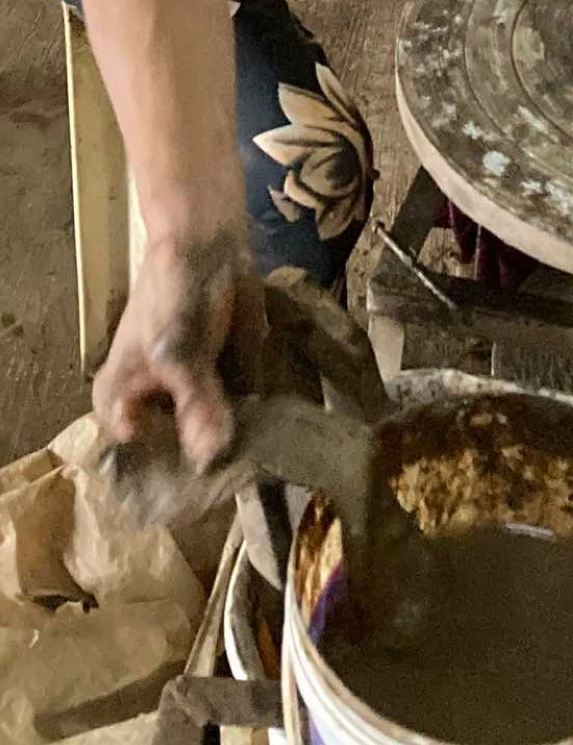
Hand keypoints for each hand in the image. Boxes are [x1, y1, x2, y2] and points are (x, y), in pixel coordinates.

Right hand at [93, 227, 263, 470]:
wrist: (209, 244)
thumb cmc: (174, 294)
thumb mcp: (179, 352)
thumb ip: (195, 405)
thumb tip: (209, 459)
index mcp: (118, 406)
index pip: (136, 466)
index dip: (167, 486)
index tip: (202, 500)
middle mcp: (152, 412)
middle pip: (177, 461)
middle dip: (207, 472)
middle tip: (241, 485)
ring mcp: (191, 403)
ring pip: (213, 443)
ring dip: (238, 453)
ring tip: (267, 467)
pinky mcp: (228, 389)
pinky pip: (241, 420)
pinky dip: (259, 428)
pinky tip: (281, 441)